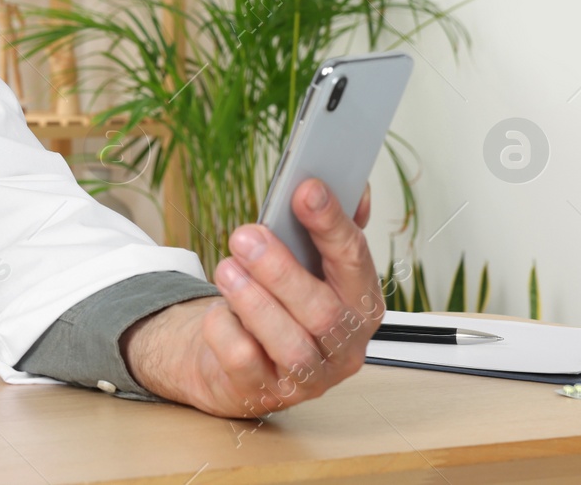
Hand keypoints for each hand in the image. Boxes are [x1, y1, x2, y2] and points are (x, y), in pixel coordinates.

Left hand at [120, 180, 381, 417]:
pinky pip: (246, 363)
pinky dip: (227, 331)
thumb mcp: (306, 263)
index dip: (331, 224)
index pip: (355, 261)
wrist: (236, 356)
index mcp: (361, 303)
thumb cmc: (279, 301)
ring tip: (226, 269)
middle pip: (324, 312)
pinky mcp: (265, 393)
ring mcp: (308, 377)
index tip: (305, 189)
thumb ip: (329, 226)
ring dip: (254, 301)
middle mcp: (344, 345)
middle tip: (245, 236)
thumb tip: (359, 188)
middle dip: (281, 269)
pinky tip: (218, 311)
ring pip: (291, 345)